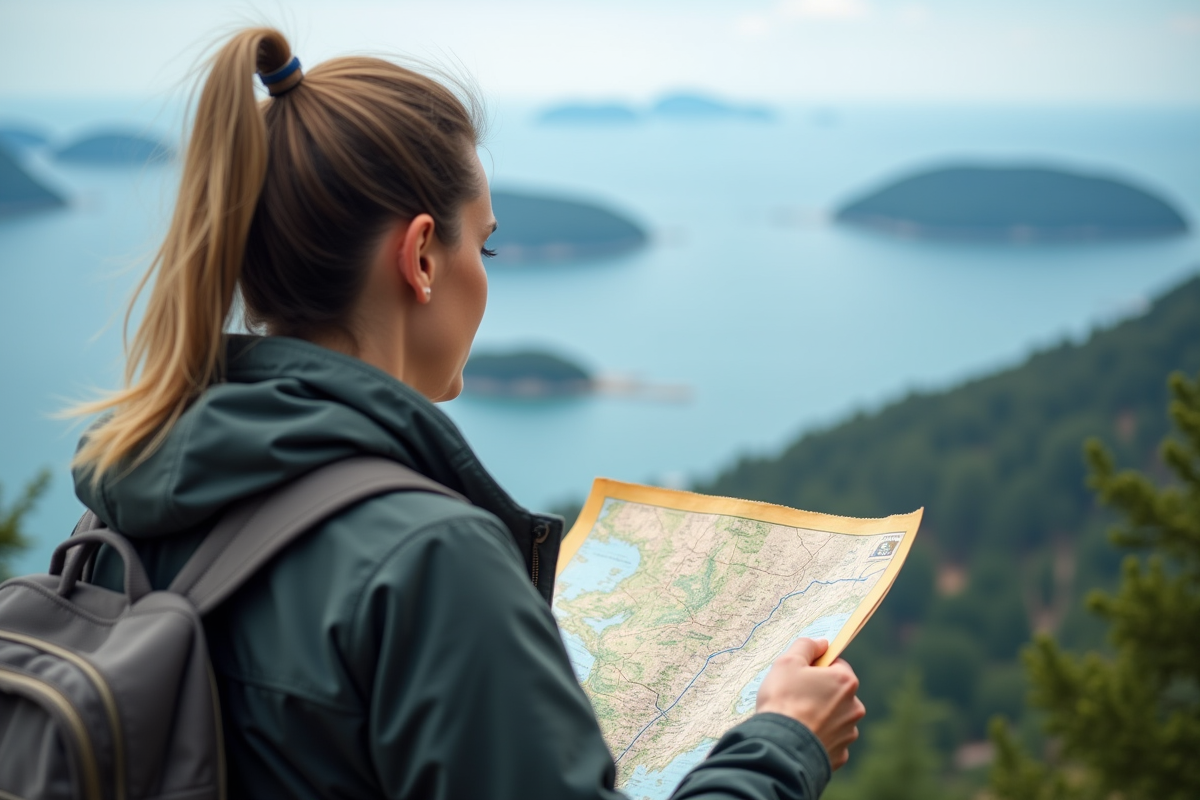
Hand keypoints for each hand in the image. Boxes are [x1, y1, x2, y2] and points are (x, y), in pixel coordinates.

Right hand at [755, 637, 865, 769]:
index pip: (836, 665)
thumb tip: (821, 643)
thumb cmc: (783, 700)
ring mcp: (848, 733)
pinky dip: (818, 737)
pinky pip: (830, 740)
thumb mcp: (787, 662)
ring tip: (796, 719)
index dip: (817, 668)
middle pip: (836, 693)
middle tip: (794, 697)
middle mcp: (854, 707)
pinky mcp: (839, 754)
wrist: (779, 746)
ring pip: (834, 718)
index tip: (800, 676)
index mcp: (845, 682)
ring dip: (820, 716)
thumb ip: (806, 646)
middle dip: (819, 693)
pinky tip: (801, 737)